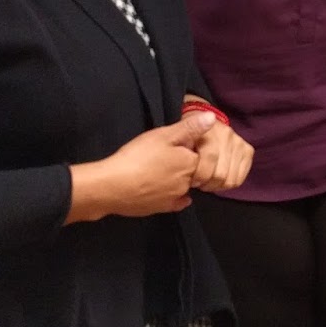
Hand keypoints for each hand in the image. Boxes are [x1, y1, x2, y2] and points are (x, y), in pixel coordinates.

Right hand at [66, 119, 205, 223]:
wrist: (113, 186)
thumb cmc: (139, 157)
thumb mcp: (164, 135)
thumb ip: (190, 127)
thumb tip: (212, 117)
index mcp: (190, 163)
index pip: (202, 154)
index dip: (191, 147)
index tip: (179, 143)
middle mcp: (187, 182)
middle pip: (193, 170)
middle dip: (185, 163)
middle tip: (168, 155)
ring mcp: (175, 197)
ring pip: (185, 186)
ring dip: (179, 179)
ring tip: (162, 170)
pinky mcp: (162, 209)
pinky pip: (176, 203)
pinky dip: (176, 197)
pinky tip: (168, 192)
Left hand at [186, 109, 254, 192]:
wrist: (203, 122)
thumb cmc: (188, 136)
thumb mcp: (179, 134)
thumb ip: (187, 132)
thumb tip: (207, 122)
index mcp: (210, 130)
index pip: (210, 158)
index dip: (200, 175)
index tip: (192, 180)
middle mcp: (228, 136)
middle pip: (221, 173)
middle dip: (208, 183)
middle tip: (199, 183)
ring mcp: (239, 143)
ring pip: (231, 178)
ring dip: (217, 185)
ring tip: (208, 182)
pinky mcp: (247, 151)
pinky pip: (239, 178)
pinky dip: (228, 184)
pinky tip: (218, 181)